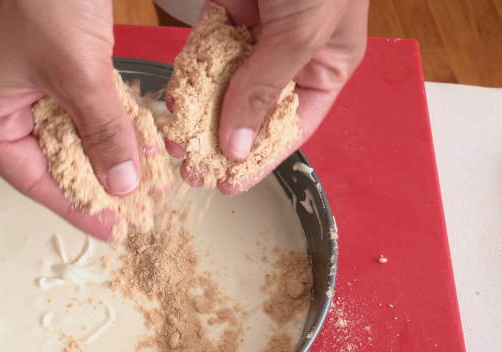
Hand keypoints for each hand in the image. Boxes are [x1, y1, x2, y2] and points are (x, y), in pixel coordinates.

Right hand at [0, 0, 140, 240]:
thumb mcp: (78, 70)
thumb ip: (102, 130)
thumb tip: (123, 182)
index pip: (30, 178)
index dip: (75, 206)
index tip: (111, 228)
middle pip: (49, 159)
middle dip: (96, 182)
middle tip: (134, 209)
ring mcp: (19, 81)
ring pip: (67, 134)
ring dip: (107, 153)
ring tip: (146, 181)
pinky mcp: (44, 62)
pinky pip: (75, 105)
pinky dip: (106, 121)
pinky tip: (139, 141)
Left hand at [166, 0, 367, 194]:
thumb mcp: (301, 35)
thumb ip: (265, 88)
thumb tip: (237, 145)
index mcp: (327, 63)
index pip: (291, 125)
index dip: (260, 158)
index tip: (231, 184)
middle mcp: (290, 53)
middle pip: (251, 110)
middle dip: (220, 141)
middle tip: (193, 169)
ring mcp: (256, 32)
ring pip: (222, 84)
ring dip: (197, 115)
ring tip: (175, 143)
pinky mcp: (225, 10)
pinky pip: (201, 51)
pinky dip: (187, 76)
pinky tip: (175, 102)